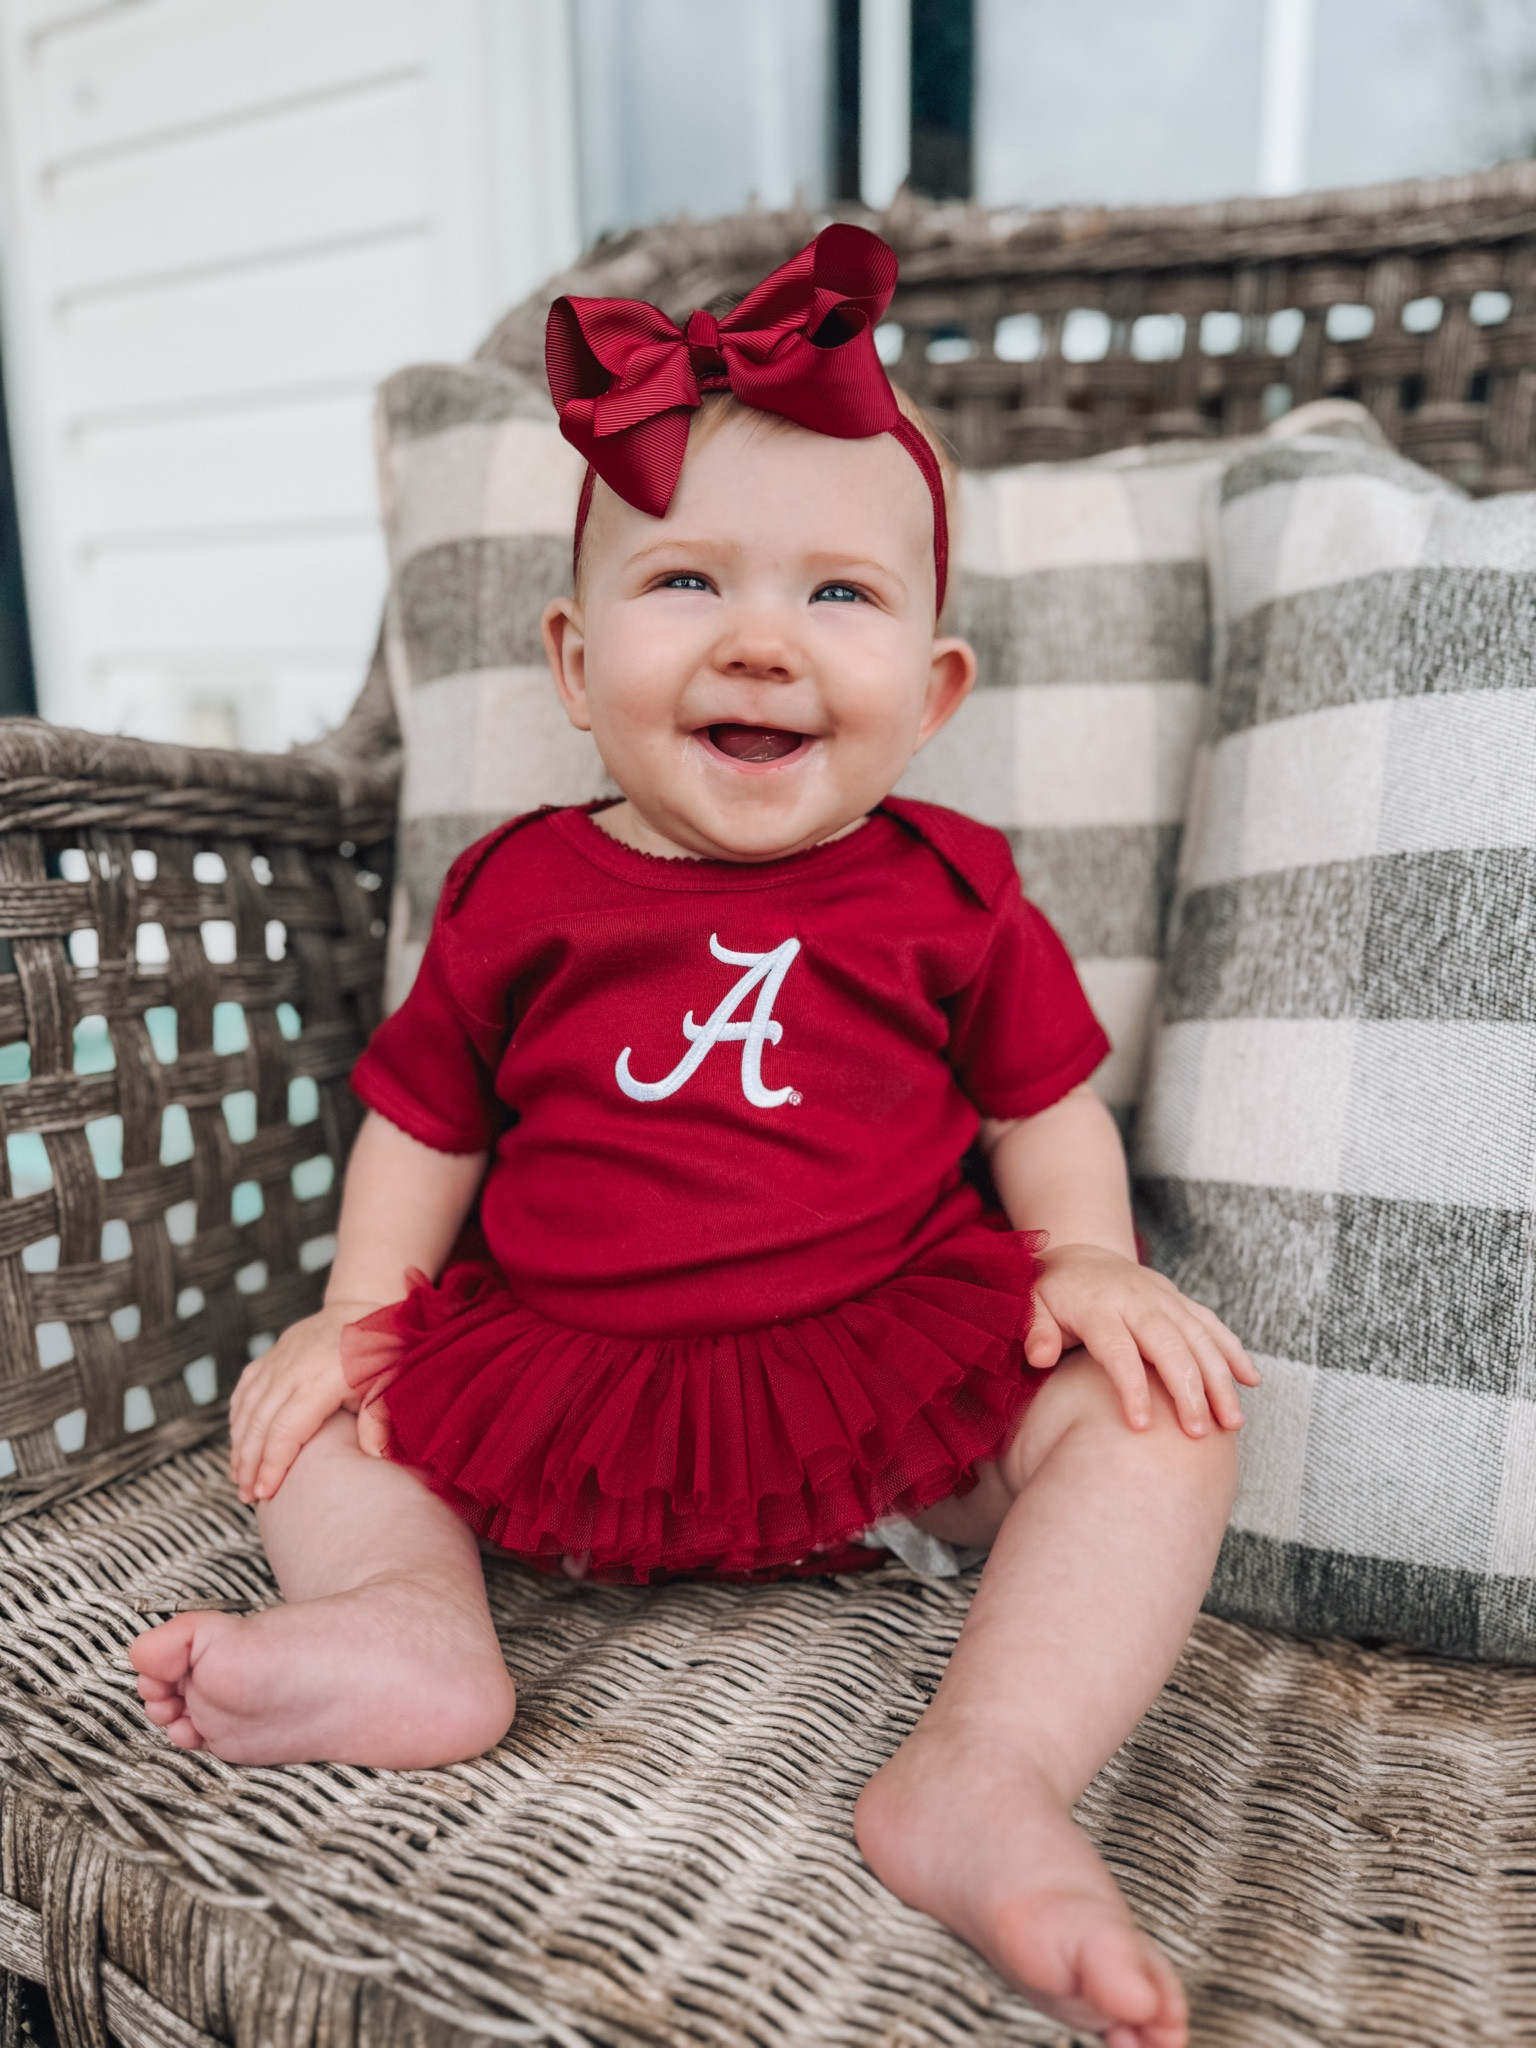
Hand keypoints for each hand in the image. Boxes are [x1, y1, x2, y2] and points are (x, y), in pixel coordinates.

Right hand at [228, 1300, 387, 1504]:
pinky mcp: (272, 1354)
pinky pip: (246, 1388)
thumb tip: (375, 1454)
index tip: (264, 1493)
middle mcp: (291, 1369)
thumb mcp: (390, 1382)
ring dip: (240, 1445)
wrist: (365, 1306)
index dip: (272, 1464)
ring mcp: (278, 1360)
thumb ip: (379, 1418)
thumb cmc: (383, 1351)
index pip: (286, 1430)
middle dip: (249, 1463)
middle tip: (247, 1496)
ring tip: (240, 1478)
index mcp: (319, 1380)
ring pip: (247, 1408)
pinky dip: (238, 1416)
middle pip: (259, 1424)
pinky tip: (238, 1441)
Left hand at [1026, 1243, 1258, 1438]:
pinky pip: (1212, 1325)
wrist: (1080, 1255)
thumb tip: (1040, 1356)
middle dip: (1188, 1389)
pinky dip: (1233, 1350)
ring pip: (1199, 1337)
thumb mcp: (1029, 1303)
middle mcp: (1138, 1300)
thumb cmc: (1051, 1292)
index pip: (1118, 1348)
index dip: (1131, 1386)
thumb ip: (1034, 1328)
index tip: (1140, 1426)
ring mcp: (1164, 1298)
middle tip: (1199, 1433)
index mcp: (1098, 1305)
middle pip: (1169, 1344)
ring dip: (1220, 1378)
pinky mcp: (1180, 1301)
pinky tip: (1251, 1380)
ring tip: (1232, 1422)